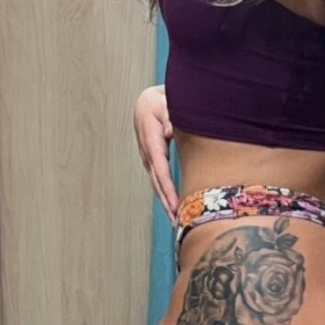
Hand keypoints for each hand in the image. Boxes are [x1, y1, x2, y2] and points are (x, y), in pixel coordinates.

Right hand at [134, 85, 178, 222]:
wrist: (146, 102)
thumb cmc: (159, 101)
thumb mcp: (165, 102)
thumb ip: (169, 116)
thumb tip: (170, 131)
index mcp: (151, 139)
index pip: (160, 168)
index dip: (167, 188)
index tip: (175, 205)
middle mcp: (148, 153)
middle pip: (157, 182)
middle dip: (167, 203)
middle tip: (178, 223)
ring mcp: (149, 159)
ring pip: (157, 185)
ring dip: (166, 204)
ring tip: (177, 223)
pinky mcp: (153, 162)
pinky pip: (159, 181)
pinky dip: (166, 196)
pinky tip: (175, 209)